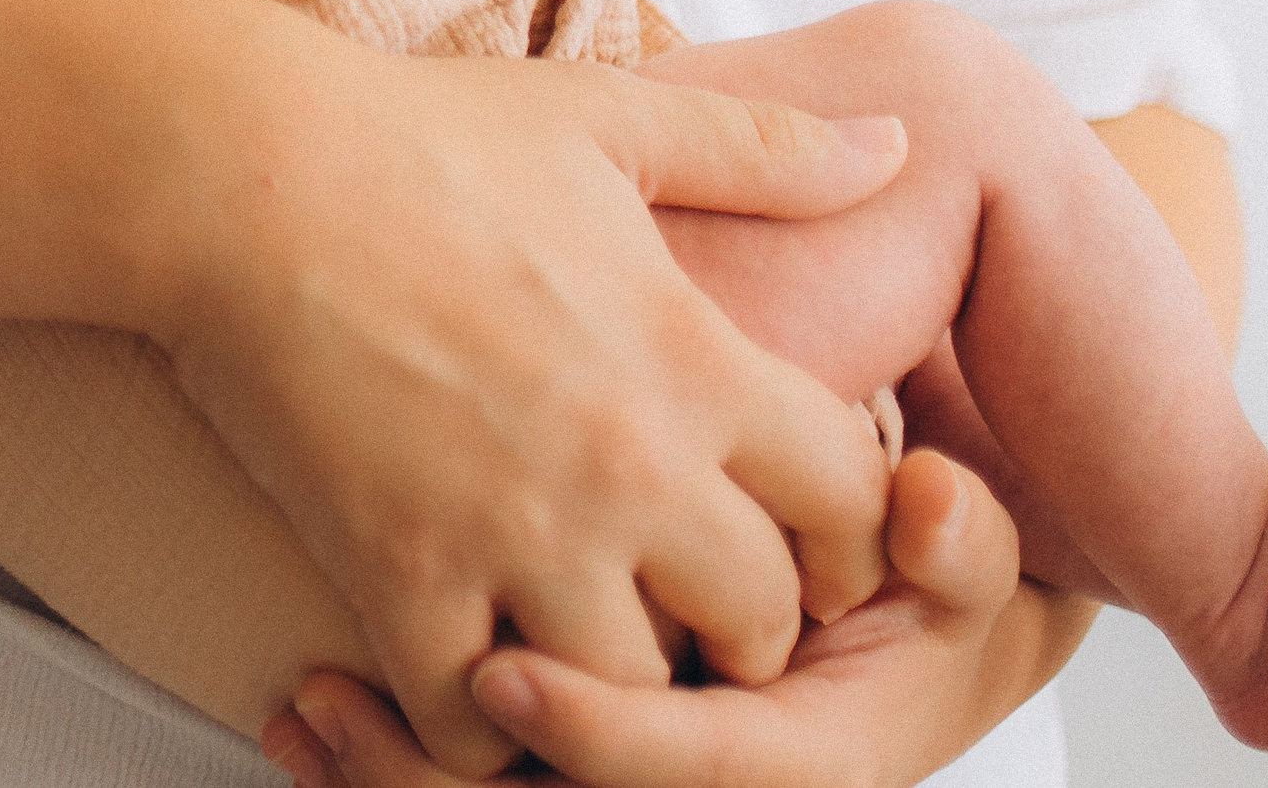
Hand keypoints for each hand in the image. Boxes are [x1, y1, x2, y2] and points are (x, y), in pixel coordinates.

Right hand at [155, 47, 908, 773]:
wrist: (247, 179)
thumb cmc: (422, 137)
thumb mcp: (619, 120)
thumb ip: (770, 149)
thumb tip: (894, 143)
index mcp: (695, 361)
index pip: (857, 502)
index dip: (850, 529)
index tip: (805, 525)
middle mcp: (628, 467)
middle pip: (761, 623)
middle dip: (747, 626)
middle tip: (697, 602)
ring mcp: (515, 532)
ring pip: (629, 693)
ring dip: (616, 684)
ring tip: (583, 636)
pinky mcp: (403, 575)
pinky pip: (471, 720)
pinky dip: (476, 717)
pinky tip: (464, 657)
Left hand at [264, 450, 1032, 787]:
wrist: (908, 641)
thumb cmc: (915, 598)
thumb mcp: (962, 569)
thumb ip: (957, 545)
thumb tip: (929, 508)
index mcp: (812, 764)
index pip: (699, 770)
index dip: (602, 733)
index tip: (505, 674)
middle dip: (444, 779)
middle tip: (341, 706)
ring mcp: (637, 785)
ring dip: (392, 775)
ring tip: (305, 712)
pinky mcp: (583, 773)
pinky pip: (484, 786)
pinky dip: (395, 754)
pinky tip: (312, 718)